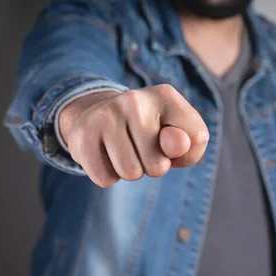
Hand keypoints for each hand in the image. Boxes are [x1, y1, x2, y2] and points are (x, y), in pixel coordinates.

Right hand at [58, 84, 208, 187]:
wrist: (98, 116)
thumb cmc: (151, 133)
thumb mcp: (181, 136)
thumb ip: (193, 144)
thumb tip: (178, 144)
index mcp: (165, 95)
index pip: (194, 139)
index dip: (183, 151)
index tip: (171, 137)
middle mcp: (135, 99)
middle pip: (157, 166)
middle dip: (152, 166)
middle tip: (141, 148)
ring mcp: (105, 115)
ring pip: (130, 173)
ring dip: (130, 171)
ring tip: (125, 151)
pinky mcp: (82, 135)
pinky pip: (105, 179)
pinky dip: (108, 175)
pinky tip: (106, 155)